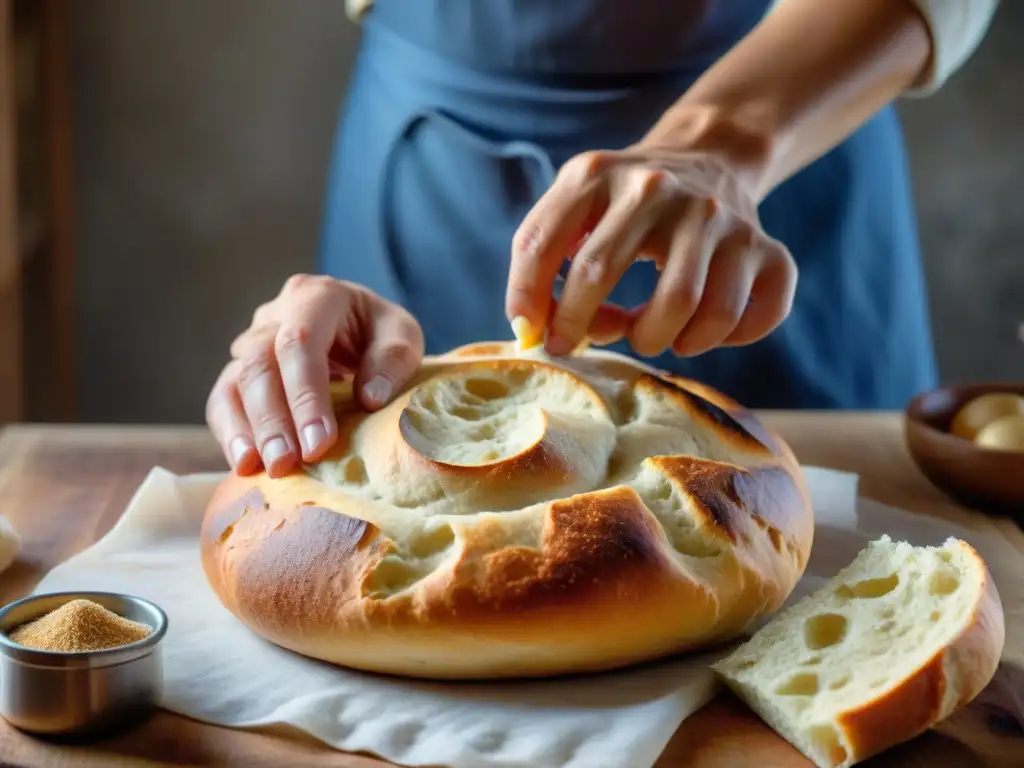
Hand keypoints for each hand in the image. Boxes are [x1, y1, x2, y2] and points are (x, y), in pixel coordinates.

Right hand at [206, 275, 423, 476]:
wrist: (356, 328)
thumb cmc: (380, 334)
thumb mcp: (402, 336)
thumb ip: (392, 360)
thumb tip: (369, 398)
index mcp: (317, 296)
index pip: (300, 342)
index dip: (306, 394)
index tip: (319, 443)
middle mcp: (274, 316)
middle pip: (260, 365)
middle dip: (272, 420)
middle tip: (286, 464)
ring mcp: (251, 342)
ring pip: (233, 383)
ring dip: (245, 430)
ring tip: (259, 469)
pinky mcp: (238, 371)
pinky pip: (222, 401)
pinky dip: (230, 433)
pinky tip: (243, 464)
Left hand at [505, 136, 796, 358]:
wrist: (708, 157)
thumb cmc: (624, 203)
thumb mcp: (576, 205)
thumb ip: (546, 259)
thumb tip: (541, 330)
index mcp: (596, 174)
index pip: (541, 242)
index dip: (530, 300)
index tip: (536, 336)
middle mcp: (659, 188)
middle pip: (604, 272)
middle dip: (584, 325)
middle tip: (589, 342)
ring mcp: (719, 218)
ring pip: (687, 306)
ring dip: (659, 339)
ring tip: (651, 334)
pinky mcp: (768, 248)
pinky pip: (756, 315)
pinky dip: (729, 339)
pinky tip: (704, 331)